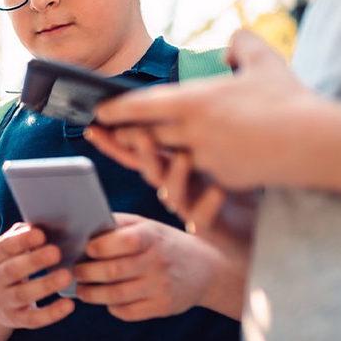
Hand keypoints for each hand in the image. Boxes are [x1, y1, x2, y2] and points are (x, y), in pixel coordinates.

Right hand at [0, 223, 74, 328]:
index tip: (41, 234)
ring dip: (45, 285)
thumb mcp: (7, 250)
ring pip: (23, 295)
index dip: (21, 241)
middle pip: (13, 271)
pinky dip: (51, 313)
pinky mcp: (16, 319)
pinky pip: (33, 319)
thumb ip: (21, 236)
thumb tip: (43, 224)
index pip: (5, 247)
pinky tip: (69, 305)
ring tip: (66, 276)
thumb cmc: (8, 265)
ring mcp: (4, 301)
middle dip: (34, 261)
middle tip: (56, 252)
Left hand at [73, 213, 229, 320]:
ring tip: (81, 290)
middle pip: (113, 271)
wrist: (205, 268)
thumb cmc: (163, 242)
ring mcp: (162, 286)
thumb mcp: (147, 225)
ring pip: (117, 295)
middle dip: (86, 273)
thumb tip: (82, 229)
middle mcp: (158, 261)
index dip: (99, 247)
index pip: (123, 241)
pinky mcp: (164, 307)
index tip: (85, 249)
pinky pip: (129, 312)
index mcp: (152, 236)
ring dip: (92, 294)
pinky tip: (106, 300)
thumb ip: (117, 225)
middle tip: (73, 272)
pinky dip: (112, 307)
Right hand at [86, 121, 257, 255]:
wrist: (247, 235)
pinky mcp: (206, 226)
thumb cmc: (230, 191)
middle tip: (139, 133)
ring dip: (175, 174)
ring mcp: (186, 206)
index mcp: (168, 166)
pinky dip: (209, 202)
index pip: (133, 152)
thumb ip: (183, 138)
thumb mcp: (205, 157)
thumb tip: (165, 105)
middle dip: (140, 151)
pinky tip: (219, 190)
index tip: (93, 128)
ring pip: (170, 192)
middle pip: (148, 168)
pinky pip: (202, 216)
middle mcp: (171, 186)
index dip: (112, 141)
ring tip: (183, 156)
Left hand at [92, 30, 316, 190]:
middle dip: (131, 135)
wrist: (317, 144)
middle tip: (112, 131)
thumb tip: (228, 45)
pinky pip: (198, 174)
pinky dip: (190, 168)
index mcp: (195, 102)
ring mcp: (208, 159)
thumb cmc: (289, 98)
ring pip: (171, 157)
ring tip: (146, 145)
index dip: (118, 110)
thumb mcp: (264, 60)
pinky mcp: (223, 179)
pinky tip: (187, 163)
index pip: (142, 107)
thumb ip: (242, 44)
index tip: (99, 111)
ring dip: (158, 152)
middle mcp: (194, 133)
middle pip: (149, 136)